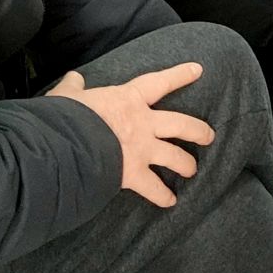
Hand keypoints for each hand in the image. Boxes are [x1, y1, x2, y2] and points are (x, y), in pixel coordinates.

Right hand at [48, 61, 215, 208]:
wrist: (64, 145)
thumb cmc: (65, 117)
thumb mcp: (67, 96)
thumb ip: (74, 87)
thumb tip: (74, 78)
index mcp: (128, 99)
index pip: (159, 83)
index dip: (179, 75)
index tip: (198, 70)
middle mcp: (142, 123)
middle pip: (180, 124)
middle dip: (197, 130)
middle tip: (209, 136)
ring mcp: (141, 149)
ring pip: (174, 156)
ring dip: (186, 164)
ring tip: (192, 170)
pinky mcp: (133, 174)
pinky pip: (153, 188)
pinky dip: (162, 196)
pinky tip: (170, 202)